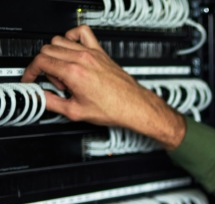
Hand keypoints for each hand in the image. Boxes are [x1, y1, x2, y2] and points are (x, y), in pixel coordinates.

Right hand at [21, 25, 184, 148]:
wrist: (134, 107)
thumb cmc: (114, 110)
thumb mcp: (76, 112)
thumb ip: (52, 103)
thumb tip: (40, 97)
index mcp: (74, 73)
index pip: (40, 62)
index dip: (31, 71)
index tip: (32, 79)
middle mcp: (82, 59)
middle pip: (48, 50)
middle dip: (46, 67)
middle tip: (57, 84)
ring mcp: (92, 53)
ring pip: (60, 41)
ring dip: (56, 55)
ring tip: (66, 73)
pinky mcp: (100, 52)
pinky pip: (82, 32)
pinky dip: (73, 37)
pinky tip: (74, 50)